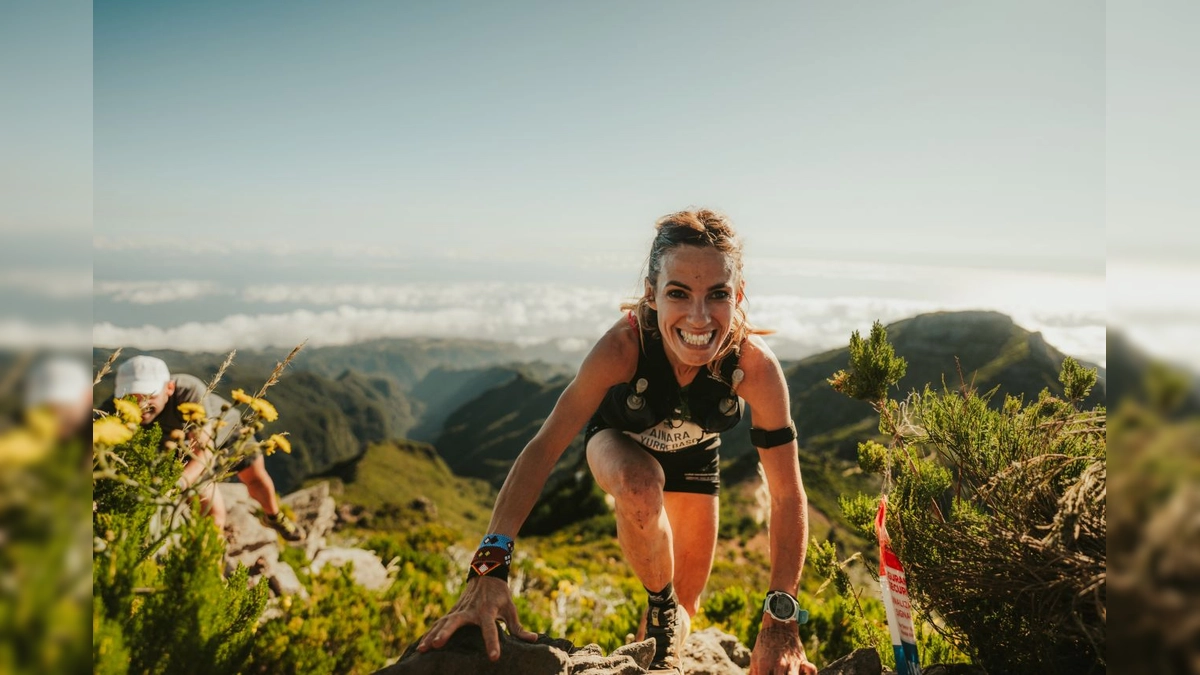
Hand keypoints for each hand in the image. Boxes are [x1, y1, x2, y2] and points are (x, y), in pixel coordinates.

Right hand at [415, 576, 538, 660]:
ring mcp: (458, 609)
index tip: (494, 657)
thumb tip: (534, 640)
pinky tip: (420, 645)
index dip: (493, 643)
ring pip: (442, 622)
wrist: (485, 573)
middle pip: (456, 621)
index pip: (491, 629)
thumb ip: (519, 627)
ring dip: (431, 635)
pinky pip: (439, 623)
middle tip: (437, 644)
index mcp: (487, 611)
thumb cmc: (500, 594)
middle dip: (446, 633)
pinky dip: (429, 633)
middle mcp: (470, 610)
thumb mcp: (511, 608)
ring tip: (422, 649)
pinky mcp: (452, 611)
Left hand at [749, 616, 816, 674]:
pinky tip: (802, 674)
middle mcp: (779, 664)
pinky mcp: (803, 660)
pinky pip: (812, 670)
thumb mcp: (755, 657)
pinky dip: (810, 674)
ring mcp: (792, 663)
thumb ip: (753, 673)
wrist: (779, 624)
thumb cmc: (765, 643)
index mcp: (765, 664)